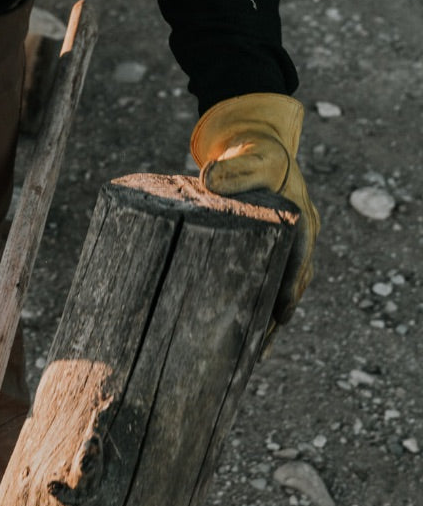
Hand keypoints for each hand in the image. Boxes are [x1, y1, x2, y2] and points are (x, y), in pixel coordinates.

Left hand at [190, 93, 320, 335]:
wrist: (255, 148)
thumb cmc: (254, 153)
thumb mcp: (248, 157)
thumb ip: (232, 169)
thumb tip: (206, 180)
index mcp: (298, 218)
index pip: (299, 259)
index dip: (290, 287)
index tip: (281, 315)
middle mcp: (296, 238)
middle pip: (290, 284)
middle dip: (275, 316)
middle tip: (258, 351)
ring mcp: (282, 248)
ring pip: (277, 290)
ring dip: (265, 320)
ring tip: (248, 358)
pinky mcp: (264, 252)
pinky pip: (263, 283)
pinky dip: (254, 307)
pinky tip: (237, 336)